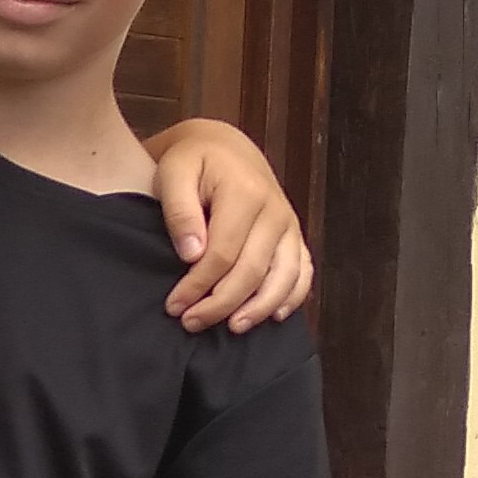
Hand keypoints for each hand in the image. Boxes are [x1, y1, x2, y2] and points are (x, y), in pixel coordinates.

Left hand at [143, 119, 313, 333]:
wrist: (225, 149)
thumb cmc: (194, 162)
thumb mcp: (175, 173)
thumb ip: (180, 211)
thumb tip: (191, 254)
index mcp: (245, 193)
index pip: (222, 254)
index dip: (198, 286)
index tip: (175, 305)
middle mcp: (275, 211)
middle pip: (252, 271)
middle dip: (221, 304)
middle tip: (191, 323)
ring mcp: (289, 225)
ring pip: (284, 277)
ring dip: (258, 309)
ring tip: (232, 328)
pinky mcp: (295, 236)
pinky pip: (303, 273)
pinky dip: (292, 297)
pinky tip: (274, 316)